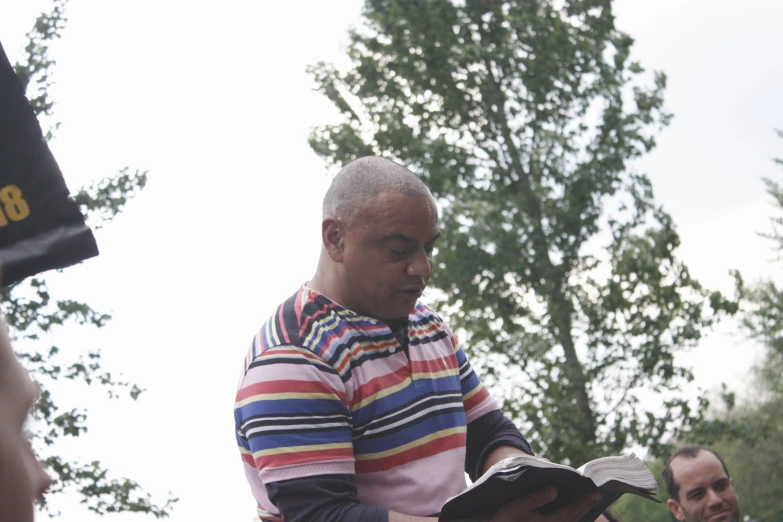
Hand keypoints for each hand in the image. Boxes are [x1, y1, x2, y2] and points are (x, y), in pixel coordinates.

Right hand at [453, 487, 599, 521]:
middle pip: (572, 519)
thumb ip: (534, 499)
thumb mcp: (515, 507)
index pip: (570, 512)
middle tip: (596, 495)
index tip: (594, 492)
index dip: (583, 502)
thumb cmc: (502, 518)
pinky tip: (572, 511)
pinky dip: (570, 517)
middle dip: (584, 506)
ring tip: (587, 502)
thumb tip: (554, 490)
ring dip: (579, 513)